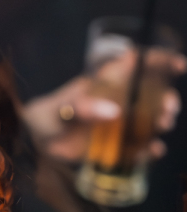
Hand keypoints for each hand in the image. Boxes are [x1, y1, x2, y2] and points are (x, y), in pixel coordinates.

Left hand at [22, 49, 183, 162]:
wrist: (38, 143)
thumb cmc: (49, 115)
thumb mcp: (61, 108)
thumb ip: (83, 108)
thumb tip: (114, 111)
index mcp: (106, 83)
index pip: (135, 65)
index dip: (158, 61)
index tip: (178, 64)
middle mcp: (119, 101)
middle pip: (152, 95)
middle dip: (167, 99)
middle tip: (169, 109)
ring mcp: (121, 124)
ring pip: (152, 120)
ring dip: (163, 121)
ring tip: (163, 125)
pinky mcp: (119, 145)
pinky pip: (142, 147)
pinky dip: (151, 149)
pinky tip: (154, 150)